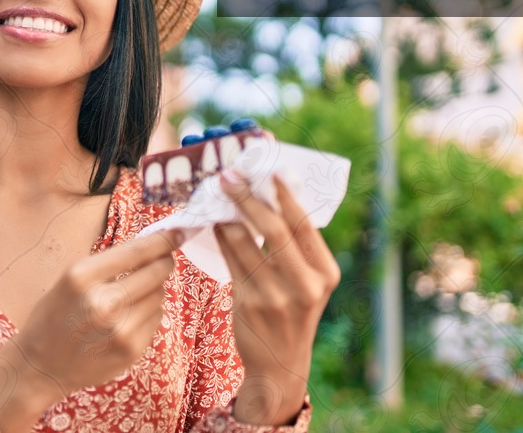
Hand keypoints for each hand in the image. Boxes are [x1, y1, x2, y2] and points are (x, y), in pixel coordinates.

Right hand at [0, 230, 181, 430]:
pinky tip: (127, 318)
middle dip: (164, 261)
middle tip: (164, 258)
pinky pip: (156, 319)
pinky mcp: (131, 350)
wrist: (41, 366)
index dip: (163, 240)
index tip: (179, 231)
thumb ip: (108, 263)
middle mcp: (103, 303)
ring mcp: (120, 330)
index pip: (136, 252)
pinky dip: (148, 313)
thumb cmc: (54, 316)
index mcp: (82, 276)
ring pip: (159, 295)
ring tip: (129, 296)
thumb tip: (152, 246)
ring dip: (152, 289)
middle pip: (156, 272)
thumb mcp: (71, 279)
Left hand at [215, 171, 340, 425]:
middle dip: (248, 198)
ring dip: (227, 214)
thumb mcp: (307, 284)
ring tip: (215, 194)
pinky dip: (220, 237)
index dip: (285, 195)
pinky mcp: (250, 303)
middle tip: (228, 176)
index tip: (268, 171)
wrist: (280, 366)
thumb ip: (295, 249)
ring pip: (245, 243)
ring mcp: (277, 296)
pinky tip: (213, 222)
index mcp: (326, 273)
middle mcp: (306, 285)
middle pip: (274, 229)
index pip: (304, 226)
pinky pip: (230, 260)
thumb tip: (267, 198)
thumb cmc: (292, 313)